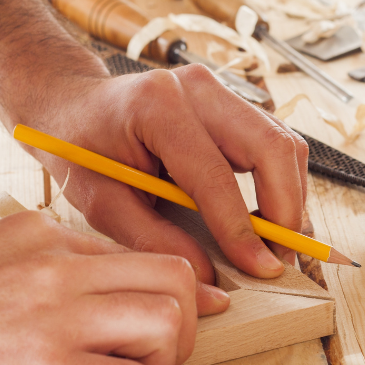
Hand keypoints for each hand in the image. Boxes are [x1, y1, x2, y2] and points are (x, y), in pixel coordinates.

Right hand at [0, 212, 196, 364]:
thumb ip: (36, 266)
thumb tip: (86, 291)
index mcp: (42, 236)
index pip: (138, 255)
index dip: (170, 291)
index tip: (191, 310)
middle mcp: (59, 265)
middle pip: (175, 276)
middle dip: (184, 322)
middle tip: (153, 358)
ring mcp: (58, 313)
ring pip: (170, 322)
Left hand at [19, 65, 308, 306]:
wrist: (74, 105)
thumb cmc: (81, 150)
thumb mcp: (102, 202)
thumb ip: (153, 239)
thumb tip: (208, 276)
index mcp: (157, 107)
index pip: (216, 175)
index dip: (242, 229)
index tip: (261, 269)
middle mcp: (198, 88)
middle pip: (272, 147)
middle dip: (286, 210)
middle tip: (281, 259)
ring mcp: (221, 90)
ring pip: (285, 144)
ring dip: (290, 198)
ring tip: (275, 244)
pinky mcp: (234, 103)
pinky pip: (275, 143)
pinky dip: (281, 184)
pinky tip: (266, 218)